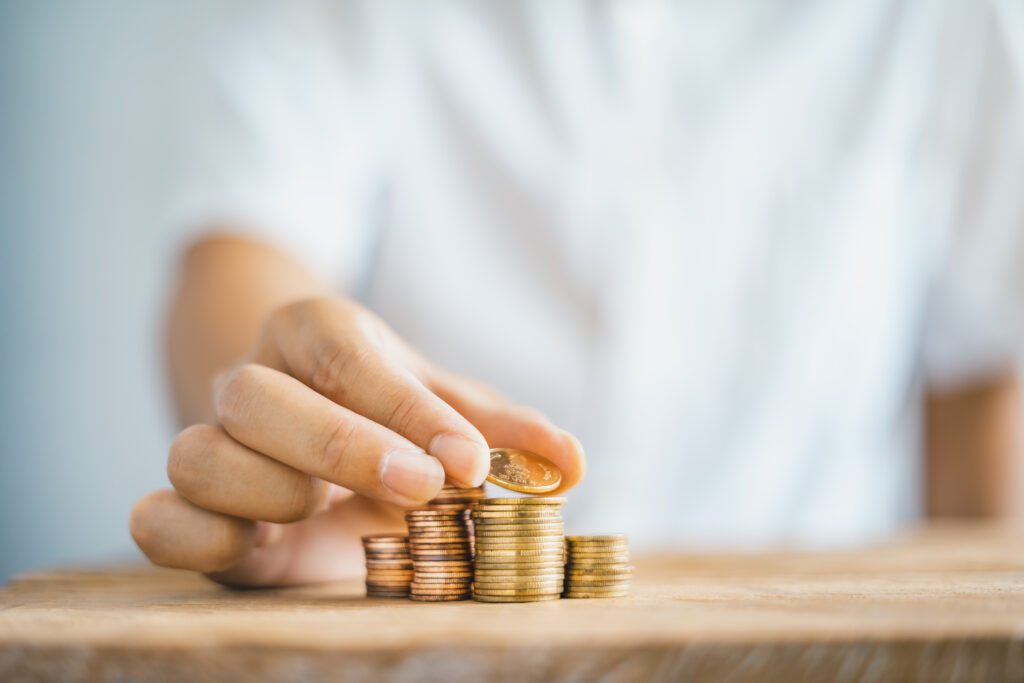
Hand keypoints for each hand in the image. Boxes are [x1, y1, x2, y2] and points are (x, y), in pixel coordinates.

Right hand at [130, 297, 585, 584]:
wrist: (306, 423)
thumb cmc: (387, 412)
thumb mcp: (447, 408)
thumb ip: (503, 433)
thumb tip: (570, 462)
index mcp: (317, 335)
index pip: (350, 357)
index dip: (407, 410)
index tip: (468, 464)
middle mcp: (253, 380)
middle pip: (259, 397)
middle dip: (341, 446)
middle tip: (423, 489)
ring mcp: (210, 442)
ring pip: (197, 452)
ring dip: (270, 492)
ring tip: (326, 511)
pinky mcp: (189, 508)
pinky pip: (155, 520)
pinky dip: (196, 537)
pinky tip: (265, 547)